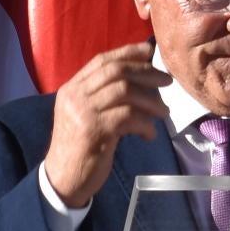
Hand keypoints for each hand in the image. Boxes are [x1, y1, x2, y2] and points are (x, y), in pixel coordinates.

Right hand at [42, 43, 172, 204]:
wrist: (63, 180)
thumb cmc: (80, 148)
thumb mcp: (87, 116)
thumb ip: (105, 98)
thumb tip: (142, 80)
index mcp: (72, 89)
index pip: (102, 61)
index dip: (127, 52)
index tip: (149, 51)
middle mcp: (75, 96)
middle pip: (115, 71)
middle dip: (145, 72)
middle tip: (166, 81)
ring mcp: (83, 112)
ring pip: (124, 91)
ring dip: (150, 99)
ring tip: (163, 112)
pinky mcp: (94, 131)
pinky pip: (128, 116)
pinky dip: (144, 123)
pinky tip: (149, 134)